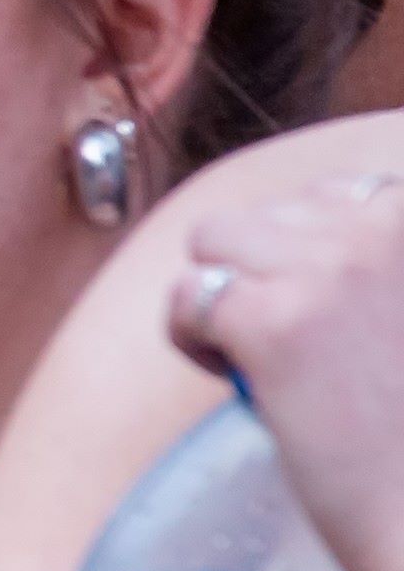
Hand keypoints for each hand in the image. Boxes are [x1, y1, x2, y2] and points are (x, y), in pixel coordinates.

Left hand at [172, 174, 403, 570]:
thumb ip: (385, 272)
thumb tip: (313, 254)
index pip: (347, 192)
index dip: (318, 251)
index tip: (331, 311)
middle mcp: (391, 224)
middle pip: (274, 210)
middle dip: (267, 270)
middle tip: (298, 343)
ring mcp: (332, 267)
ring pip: (215, 238)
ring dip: (224, 294)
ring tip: (262, 356)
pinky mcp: (276, 321)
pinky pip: (188, 297)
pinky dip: (194, 338)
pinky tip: (236, 378)